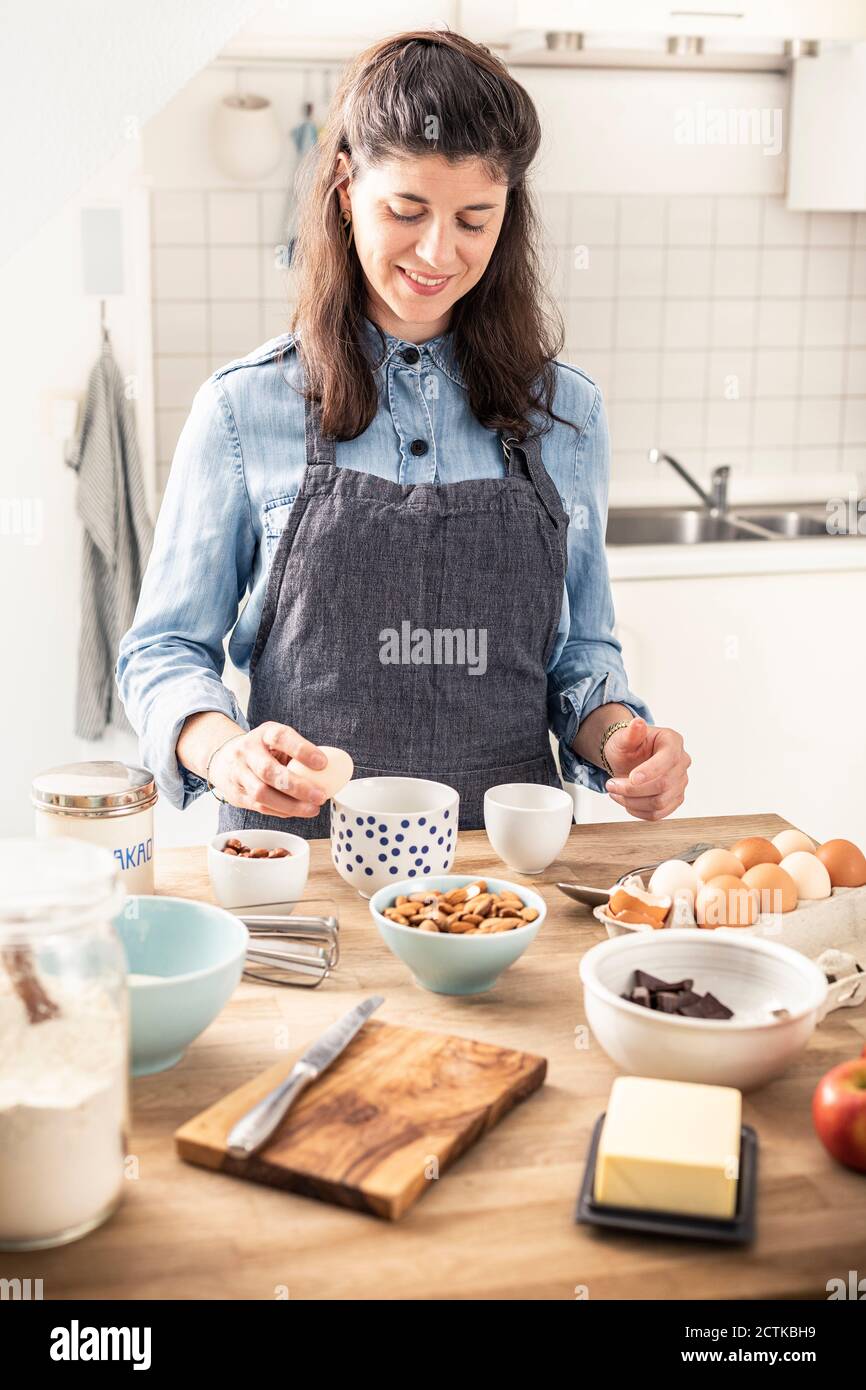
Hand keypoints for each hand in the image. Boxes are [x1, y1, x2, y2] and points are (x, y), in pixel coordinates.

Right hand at [208, 722, 329, 818]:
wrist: (224, 759)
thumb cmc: (263, 750)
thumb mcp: (278, 741)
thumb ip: (298, 752)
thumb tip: (334, 769)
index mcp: (263, 734)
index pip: (281, 737)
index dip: (302, 750)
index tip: (323, 763)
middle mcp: (247, 751)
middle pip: (269, 771)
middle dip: (298, 786)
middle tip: (321, 796)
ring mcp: (238, 774)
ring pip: (262, 794)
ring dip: (291, 805)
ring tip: (313, 809)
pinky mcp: (236, 794)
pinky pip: (259, 807)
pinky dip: (281, 811)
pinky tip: (297, 812)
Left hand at [603, 717, 690, 820]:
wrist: (629, 759)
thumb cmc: (628, 746)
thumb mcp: (624, 737)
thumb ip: (631, 733)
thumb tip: (637, 723)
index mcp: (673, 741)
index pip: (668, 759)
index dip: (650, 771)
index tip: (631, 778)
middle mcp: (682, 761)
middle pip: (664, 784)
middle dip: (633, 789)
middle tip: (611, 785)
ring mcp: (680, 782)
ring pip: (660, 802)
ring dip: (632, 801)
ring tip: (615, 792)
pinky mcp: (675, 799)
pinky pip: (658, 813)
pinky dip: (638, 811)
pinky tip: (626, 802)